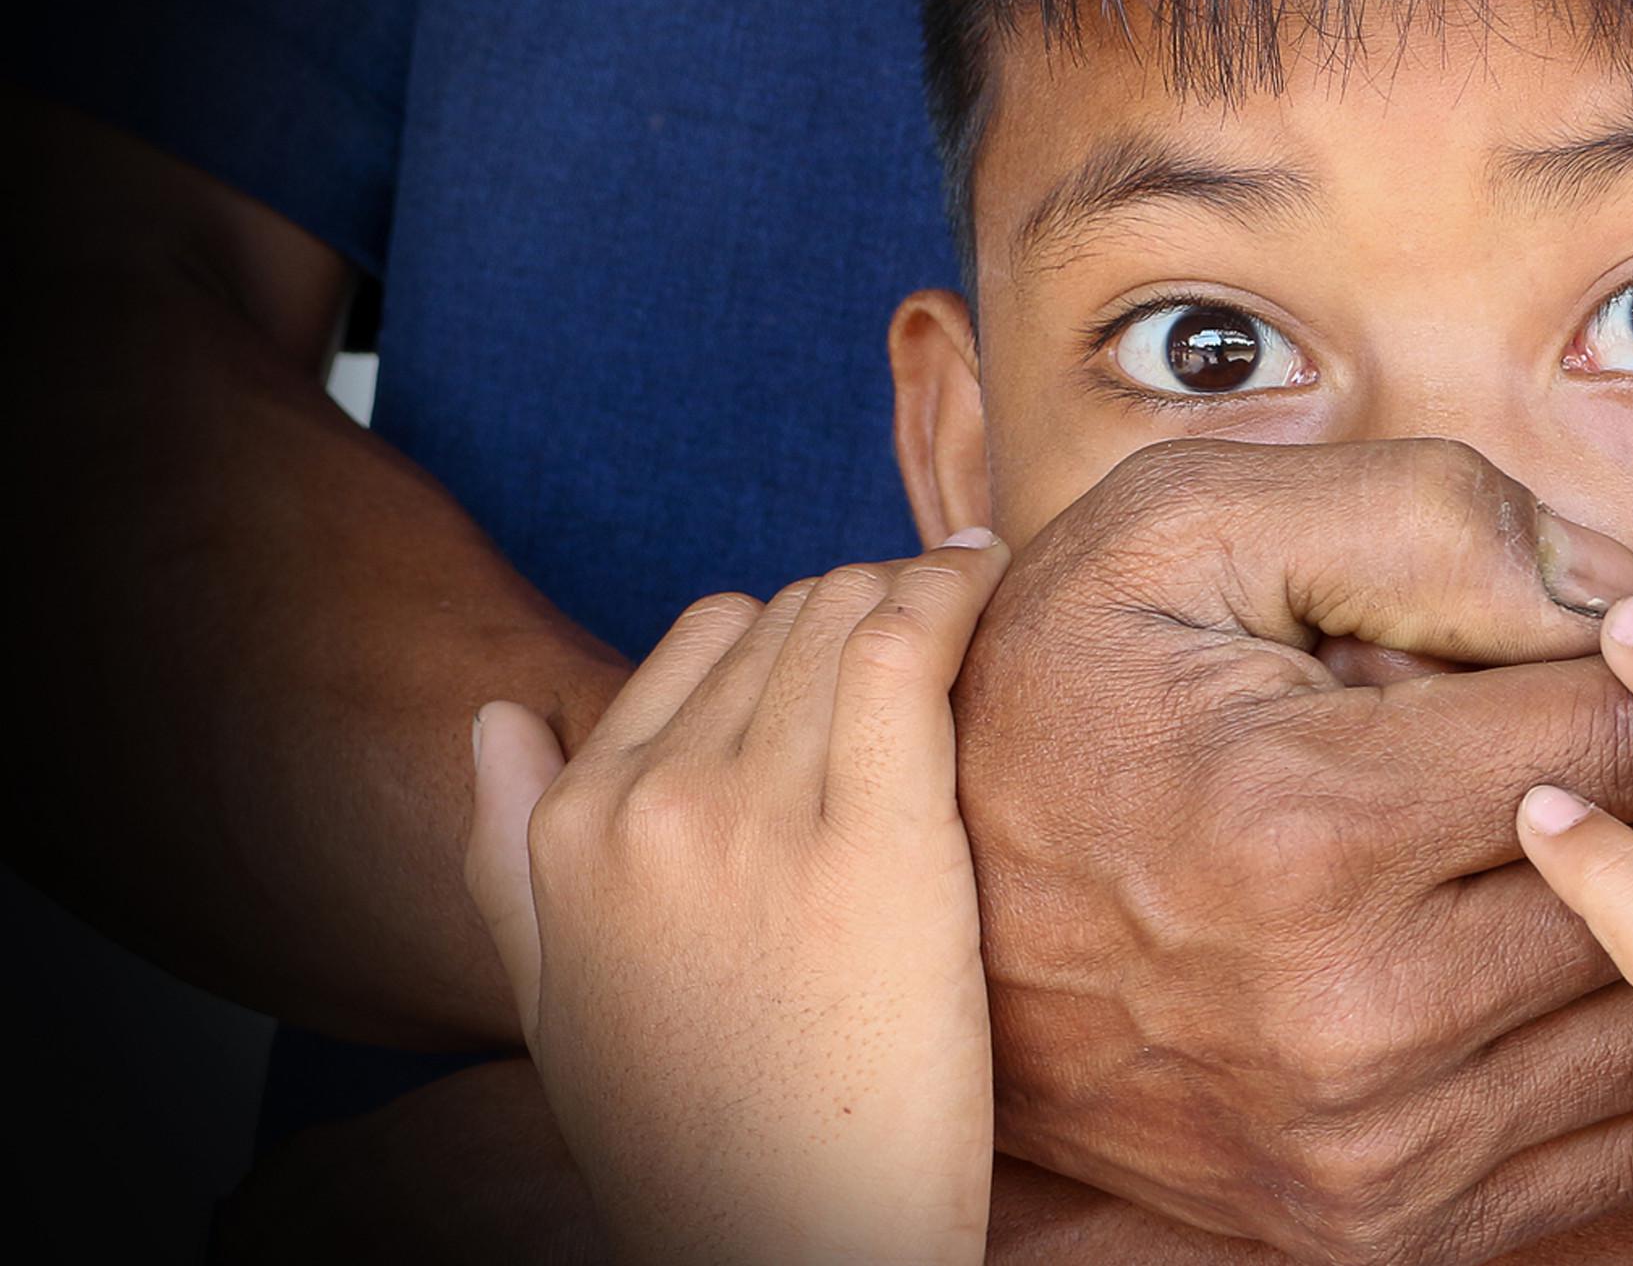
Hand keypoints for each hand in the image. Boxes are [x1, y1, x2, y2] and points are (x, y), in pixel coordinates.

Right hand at [463, 536, 1009, 1265]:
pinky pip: (907, 642)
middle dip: (870, 611)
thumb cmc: (694, 1138)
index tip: (871, 644)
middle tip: (946, 630)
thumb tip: (494, 718)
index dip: (803, 634)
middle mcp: (649, 802)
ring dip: (924, 593)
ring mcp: (754, 817)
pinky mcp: (874, 842)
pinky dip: (956, 584)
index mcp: (573, 827)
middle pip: (790, 615)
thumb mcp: (554, 1000)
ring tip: (980, 604)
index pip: (707, 637)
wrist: (787, 1248)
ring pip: (850, 611)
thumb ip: (506, 855)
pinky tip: (994, 577)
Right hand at [954, 437, 1632, 1264]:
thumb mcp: (1190, 531)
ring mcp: (1366, 1140)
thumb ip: (1419, 515)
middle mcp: (1351, 1010)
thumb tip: (1620, 583)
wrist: (930, 927)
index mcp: (1312, 822)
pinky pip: (1610, 1143)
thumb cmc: (1071, 692)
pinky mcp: (1373, 1221)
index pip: (1629, 737)